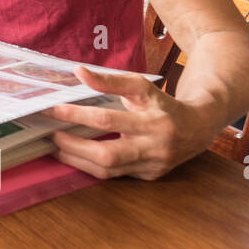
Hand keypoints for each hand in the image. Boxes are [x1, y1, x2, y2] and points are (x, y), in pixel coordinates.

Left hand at [47, 65, 222, 180]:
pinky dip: (91, 166)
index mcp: (154, 122)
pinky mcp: (148, 177)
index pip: (107, 121)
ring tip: (55, 147)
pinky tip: (75, 156)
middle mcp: (154, 148)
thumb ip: (110, 80)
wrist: (198, 129)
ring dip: (77, 160)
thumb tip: (78, 72)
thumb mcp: (141, 86)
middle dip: (73, 147)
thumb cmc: (163, 104)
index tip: (51, 110)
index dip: (77, 116)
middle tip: (50, 135)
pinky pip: (114, 175)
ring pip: (107, 171)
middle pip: (107, 155)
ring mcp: (151, 166)